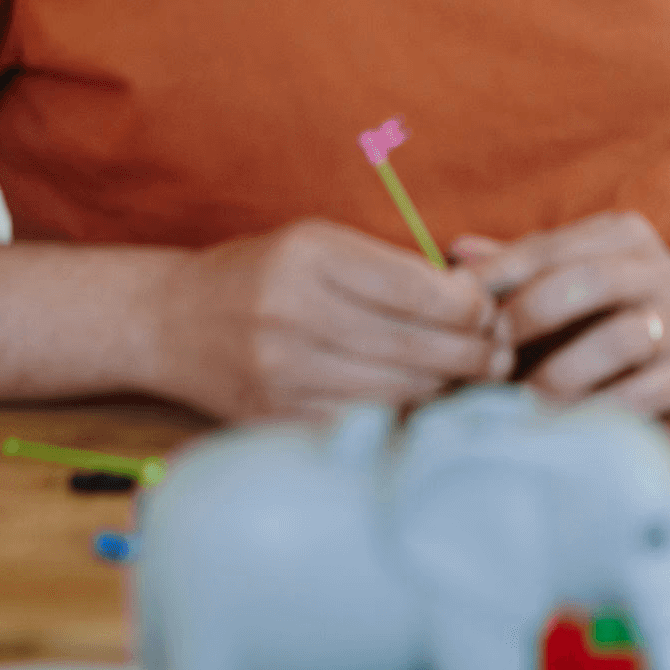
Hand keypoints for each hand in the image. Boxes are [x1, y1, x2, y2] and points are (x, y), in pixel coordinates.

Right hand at [152, 219, 509, 421]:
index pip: (420, 289)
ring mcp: (284, 372)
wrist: (171, 321)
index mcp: (311, 255)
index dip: (471, 305)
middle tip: (499, 353)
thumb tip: (474, 301)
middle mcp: (296, 312)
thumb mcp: (317, 243)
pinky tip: (422, 405)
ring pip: (401, 393)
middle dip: (475, 353)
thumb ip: (389, 268)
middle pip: (419, 347)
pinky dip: (404, 419)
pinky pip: (366, 426)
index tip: (487, 310)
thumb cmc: (261, 274)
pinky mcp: (278, 419)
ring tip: (470, 378)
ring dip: (449, 390)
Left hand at [450, 212, 669, 415]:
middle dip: (529, 316)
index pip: (548, 247)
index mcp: (619, 234)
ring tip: (521, 395)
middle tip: (490, 351)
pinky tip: (559, 420)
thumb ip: (518, 262)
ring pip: (617, 339)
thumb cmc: (612, 298)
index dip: (498, 276)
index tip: (459, 307)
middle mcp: (655, 269)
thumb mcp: (574, 267)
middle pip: (585, 282)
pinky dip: (592, 409)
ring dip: (559, 372)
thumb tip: (456, 253)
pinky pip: (638, 394)